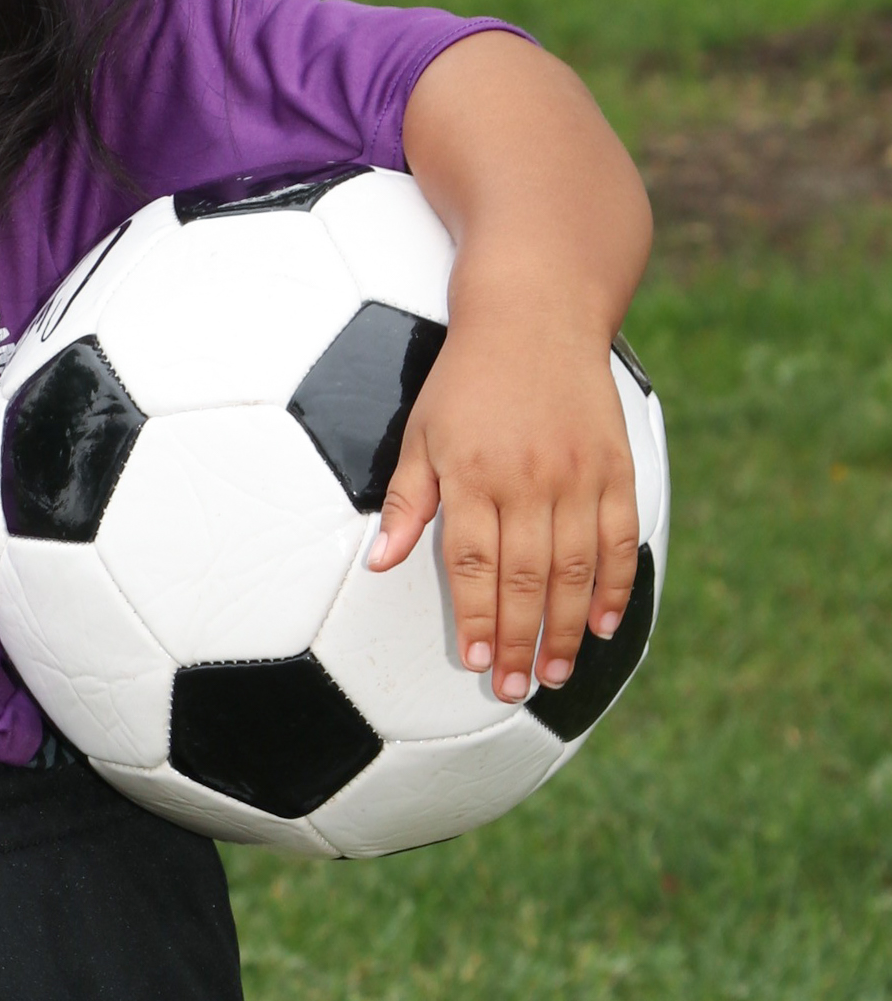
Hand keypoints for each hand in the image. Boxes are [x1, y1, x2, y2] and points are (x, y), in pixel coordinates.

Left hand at [367, 301, 639, 703]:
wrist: (534, 311)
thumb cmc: (466, 376)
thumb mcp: (422, 431)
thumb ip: (407, 500)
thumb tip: (380, 561)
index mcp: (473, 473)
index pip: (476, 565)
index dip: (478, 619)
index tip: (475, 663)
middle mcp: (528, 478)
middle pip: (527, 578)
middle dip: (520, 642)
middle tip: (515, 689)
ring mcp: (578, 473)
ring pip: (576, 568)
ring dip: (566, 628)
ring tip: (555, 672)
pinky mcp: (614, 465)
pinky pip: (621, 538)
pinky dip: (615, 584)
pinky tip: (603, 624)